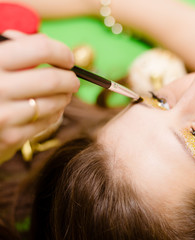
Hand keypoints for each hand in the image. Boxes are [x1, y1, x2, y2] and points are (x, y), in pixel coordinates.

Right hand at [0, 30, 79, 163]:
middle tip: (73, 80)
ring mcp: (4, 115)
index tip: (67, 58)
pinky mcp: (11, 137)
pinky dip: (56, 112)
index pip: (41, 48)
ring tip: (63, 93)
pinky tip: (51, 108)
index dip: (61, 52)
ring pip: (55, 102)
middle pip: (53, 79)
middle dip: (70, 78)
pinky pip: (48, 121)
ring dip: (65, 96)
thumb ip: (13, 46)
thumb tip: (48, 43)